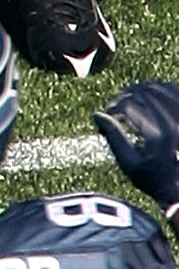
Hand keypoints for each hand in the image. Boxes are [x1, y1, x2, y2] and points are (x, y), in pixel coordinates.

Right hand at [94, 79, 178, 217]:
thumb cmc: (155, 181)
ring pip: (161, 87)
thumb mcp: (129, 164)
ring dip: (143, 87)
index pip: (129, 105)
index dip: (114, 106)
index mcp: (157, 134)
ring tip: (131, 94)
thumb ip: (114, 137)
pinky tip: (151, 92)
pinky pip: (175, 90)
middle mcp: (173, 123)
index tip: (108, 113)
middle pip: (144, 93)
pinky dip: (162, 87)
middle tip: (116, 103)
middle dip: (126, 95)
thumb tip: (97, 115)